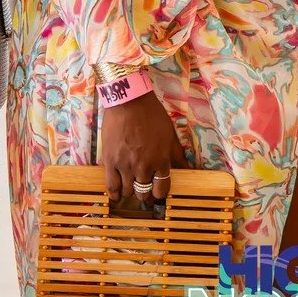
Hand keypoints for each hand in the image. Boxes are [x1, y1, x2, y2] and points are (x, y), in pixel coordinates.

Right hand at [99, 84, 179, 208]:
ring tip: (130, 188)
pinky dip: (114, 193)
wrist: (128, 101)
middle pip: (144, 193)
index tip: (157, 191)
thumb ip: (177, 155)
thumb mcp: (169, 134)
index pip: (162, 189)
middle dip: (145, 194)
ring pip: (128, 191)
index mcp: (161, 161)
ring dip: (131, 192)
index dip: (160, 193)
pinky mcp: (110, 162)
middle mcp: (144, 168)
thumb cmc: (151, 114)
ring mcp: (125, 166)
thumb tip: (188, 170)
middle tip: (144, 190)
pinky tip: (117, 195)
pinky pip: (111, 186)